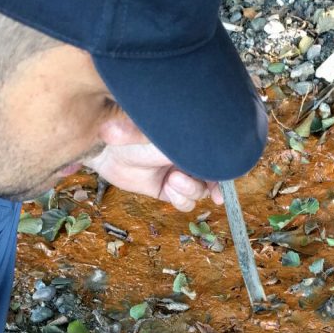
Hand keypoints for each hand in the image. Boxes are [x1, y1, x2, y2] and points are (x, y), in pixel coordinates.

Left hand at [85, 115, 223, 211]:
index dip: (228, 169)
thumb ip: (180, 142)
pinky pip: (184, 202)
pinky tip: (169, 189)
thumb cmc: (130, 130)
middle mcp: (188, 158)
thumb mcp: (160, 133)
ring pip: (199, 192)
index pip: (218, 156)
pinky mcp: (166, 190)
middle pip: (213, 177)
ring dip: (191, 190)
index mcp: (191, 141)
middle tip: (214, 194)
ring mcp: (178, 174)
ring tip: (173, 180)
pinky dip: (181, 199)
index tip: (229, 179)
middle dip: (214, 186)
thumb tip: (199, 144)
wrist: (104, 148)